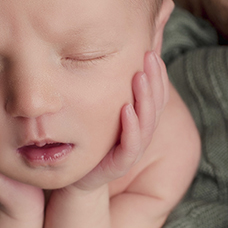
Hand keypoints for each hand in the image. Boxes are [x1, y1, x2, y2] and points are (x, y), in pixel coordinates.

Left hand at [70, 51, 168, 192]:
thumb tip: (107, 52)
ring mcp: (129, 151)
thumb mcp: (96, 107)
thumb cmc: (82, 138)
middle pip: (156, 106)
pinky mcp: (117, 166)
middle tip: (150, 56)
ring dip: (145, 99)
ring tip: (140, 76)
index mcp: (137, 120)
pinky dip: (131, 127)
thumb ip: (105, 85)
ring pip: (147, 124)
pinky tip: (127, 109)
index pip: (156, 95)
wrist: (69, 178)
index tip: (152, 49)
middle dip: (155, 80)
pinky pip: (130, 147)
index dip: (158, 74)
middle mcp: (138, 134)